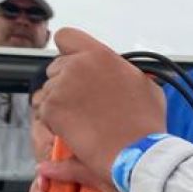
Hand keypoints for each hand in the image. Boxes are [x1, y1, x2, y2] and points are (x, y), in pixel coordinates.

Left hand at [36, 27, 167, 182]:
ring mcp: (62, 87)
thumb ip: (127, 72)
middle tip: (84, 105)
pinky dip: (56, 124)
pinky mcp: (52, 109)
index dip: (67, 53)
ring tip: (84, 123)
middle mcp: (77, 65)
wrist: (137, 154)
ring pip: (49, 92)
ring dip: (61, 106)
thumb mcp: (147, 88)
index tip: (73, 66)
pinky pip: (45, 113)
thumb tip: (123, 72)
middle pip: (56, 68)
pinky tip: (77, 132)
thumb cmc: (146, 125)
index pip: (67, 37)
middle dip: (66, 84)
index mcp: (100, 55)